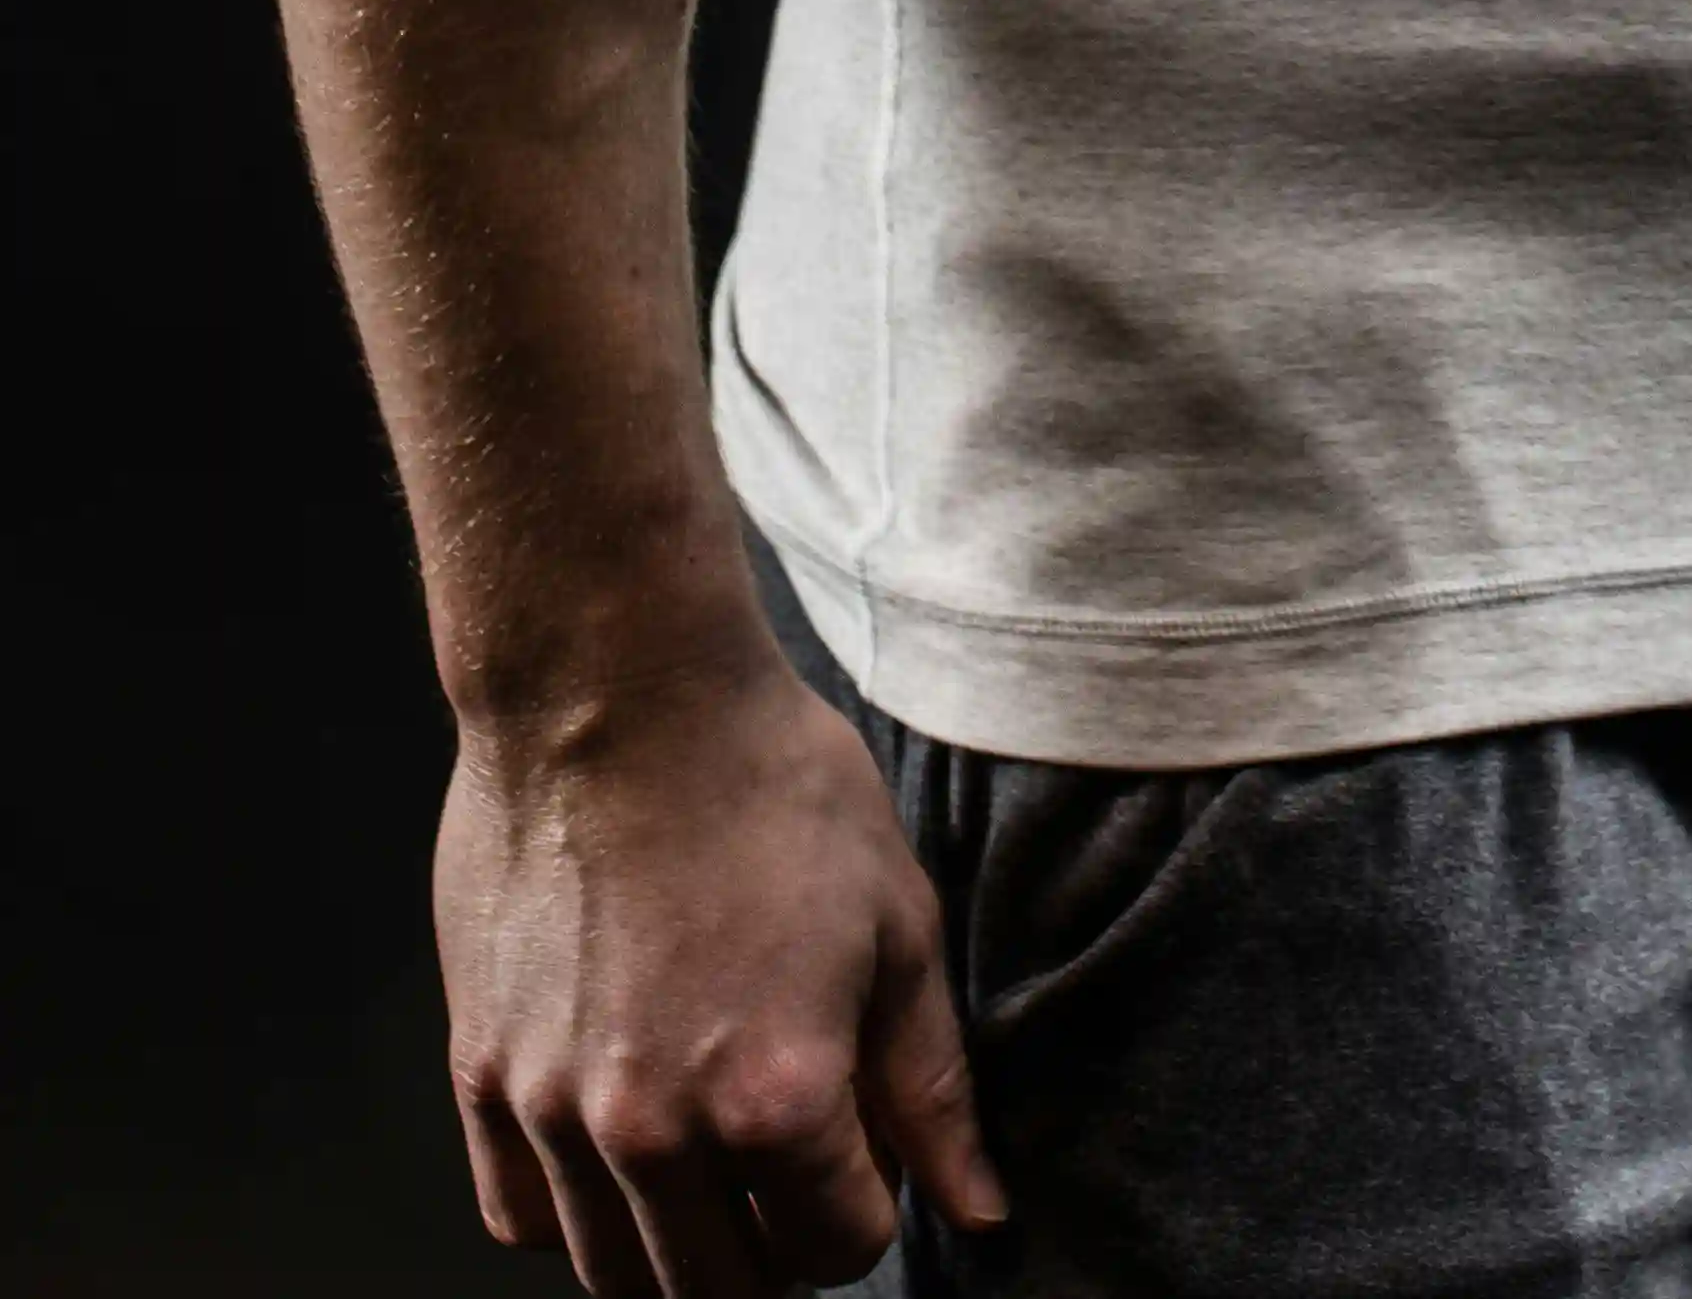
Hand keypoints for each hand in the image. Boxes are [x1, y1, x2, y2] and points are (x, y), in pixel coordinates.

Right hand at [436, 647, 1010, 1291]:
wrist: (616, 687)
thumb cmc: (767, 783)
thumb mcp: (897, 922)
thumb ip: (932, 1090)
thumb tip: (978, 1211)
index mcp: (776, 1096)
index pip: (838, 1250)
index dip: (867, 1206)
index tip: (861, 1148)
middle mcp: (655, 1128)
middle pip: (720, 1292)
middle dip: (774, 1251)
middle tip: (789, 1175)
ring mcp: (552, 1110)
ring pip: (614, 1277)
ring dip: (676, 1247)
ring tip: (711, 1163)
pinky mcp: (480, 1074)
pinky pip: (519, 1215)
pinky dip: (572, 1210)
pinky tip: (617, 1143)